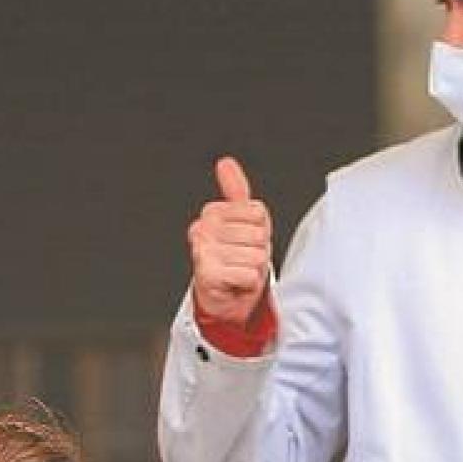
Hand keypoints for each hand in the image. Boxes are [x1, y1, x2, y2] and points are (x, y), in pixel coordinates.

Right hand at [188, 156, 273, 324]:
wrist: (223, 298)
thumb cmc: (233, 258)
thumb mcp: (240, 220)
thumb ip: (235, 190)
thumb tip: (225, 163)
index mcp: (212, 213)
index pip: (257, 212)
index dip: (259, 229)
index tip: (245, 240)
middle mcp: (203, 229)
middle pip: (258, 234)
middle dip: (257, 250)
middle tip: (242, 258)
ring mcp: (203, 251)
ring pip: (255, 255)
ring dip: (253, 268)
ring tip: (238, 270)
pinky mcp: (207, 274)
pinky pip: (248, 274)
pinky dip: (248, 283)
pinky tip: (235, 282)